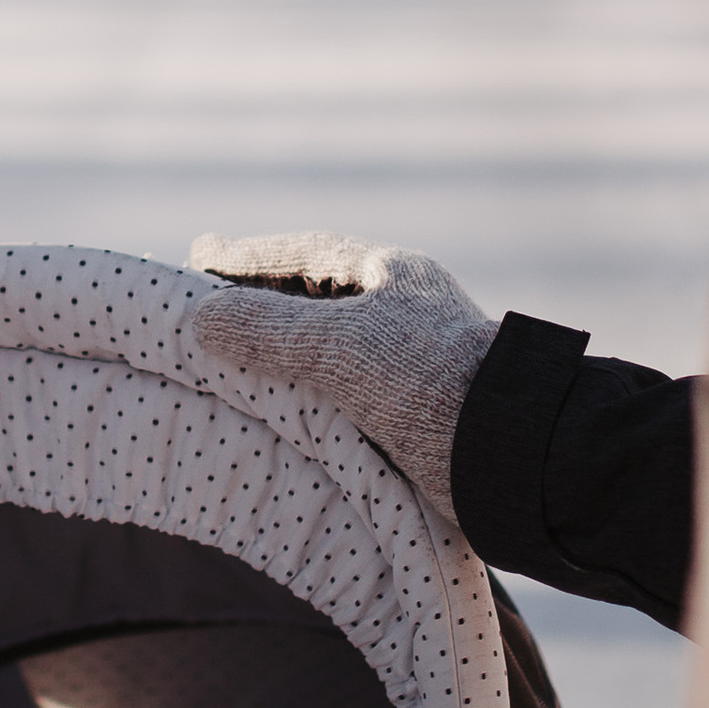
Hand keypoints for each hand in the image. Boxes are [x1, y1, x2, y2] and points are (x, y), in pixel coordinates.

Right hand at [188, 233, 497, 508]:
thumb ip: (268, 328)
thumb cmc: (426, 380)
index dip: (248, 256)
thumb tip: (201, 315)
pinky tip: (280, 412)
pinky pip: (340, 390)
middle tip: (210, 303)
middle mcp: (403, 310)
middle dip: (263, 301)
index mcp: (392, 275)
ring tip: (231, 360)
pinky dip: (302, 392)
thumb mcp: (338, 344)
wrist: (508, 453)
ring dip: (281, 352)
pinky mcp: (413, 410)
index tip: (200, 254)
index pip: (307, 254)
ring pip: (329, 347)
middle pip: (318, 296)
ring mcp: (409, 361)